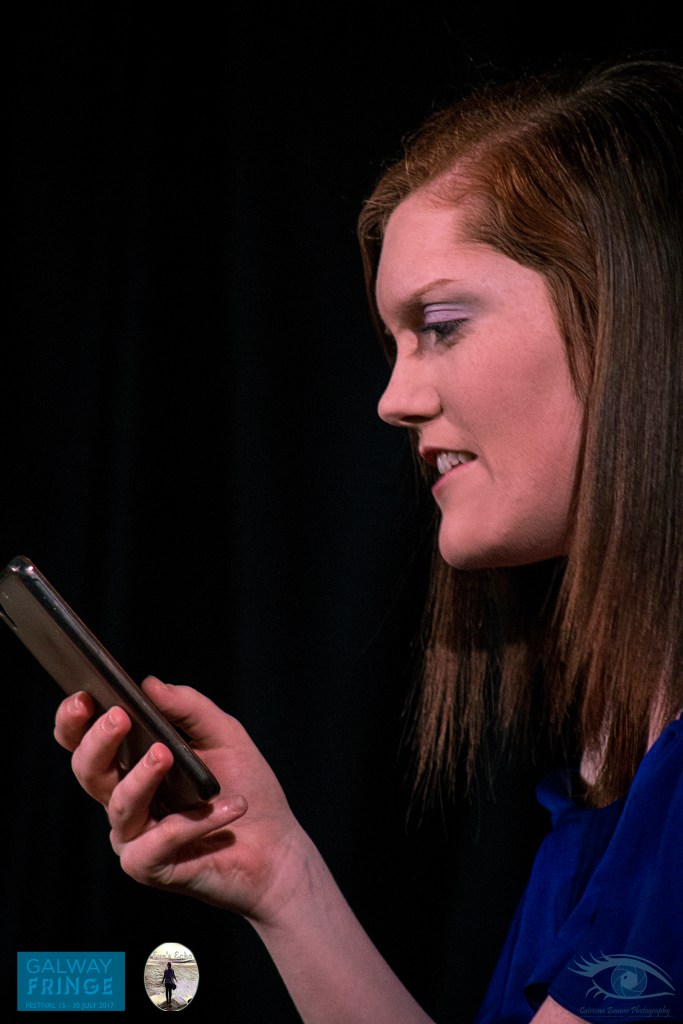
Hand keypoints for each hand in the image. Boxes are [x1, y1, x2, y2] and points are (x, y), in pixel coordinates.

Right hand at [54, 677, 309, 921]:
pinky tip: (231, 806)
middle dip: (98, 741)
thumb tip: (148, 684)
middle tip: (120, 717)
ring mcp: (134, 836)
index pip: (85, 742)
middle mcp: (125, 799)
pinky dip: (194, 823)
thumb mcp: (224, 734)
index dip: (74, 721)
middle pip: (88, 770)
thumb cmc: (245, 785)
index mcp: (131, 764)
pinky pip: (158, 842)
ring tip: (167, 754)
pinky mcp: (151, 868)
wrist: (277, 846)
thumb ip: (188, 708)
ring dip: (142, 777)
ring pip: (121, 805)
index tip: (84, 696)